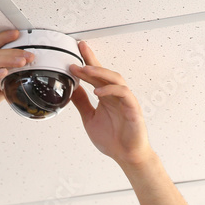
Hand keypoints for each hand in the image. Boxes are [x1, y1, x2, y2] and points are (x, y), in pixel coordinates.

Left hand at [69, 41, 152, 166]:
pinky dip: (110, 90)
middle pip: (104, 73)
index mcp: (106, 96)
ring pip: (115, 79)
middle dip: (91, 62)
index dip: (88, 60)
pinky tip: (98, 91)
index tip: (77, 48)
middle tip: (77, 54)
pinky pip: (123, 94)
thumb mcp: (89, 118)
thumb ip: (82, 103)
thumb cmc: (113, 140)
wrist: (127, 156)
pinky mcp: (133, 109)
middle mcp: (116, 96)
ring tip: (84, 70)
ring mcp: (126, 101)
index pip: (96, 75)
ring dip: (100, 73)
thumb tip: (71, 89)